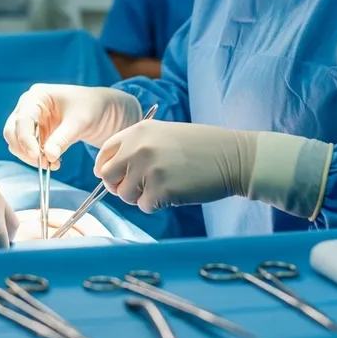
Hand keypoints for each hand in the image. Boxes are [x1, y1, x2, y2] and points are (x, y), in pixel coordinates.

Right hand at [3, 83, 141, 168]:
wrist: (105, 111)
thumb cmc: (93, 107)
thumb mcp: (80, 122)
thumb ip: (63, 138)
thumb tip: (48, 156)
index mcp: (37, 96)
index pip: (22, 119)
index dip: (25, 140)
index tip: (37, 157)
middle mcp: (29, 106)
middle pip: (12, 131)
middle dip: (25, 149)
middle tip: (43, 163)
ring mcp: (33, 120)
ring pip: (18, 142)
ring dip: (31, 156)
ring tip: (53, 164)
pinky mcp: (39, 133)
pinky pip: (30, 148)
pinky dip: (38, 158)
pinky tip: (55, 162)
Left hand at [95, 121, 332, 219]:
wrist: (232, 156)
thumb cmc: (199, 147)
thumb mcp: (163, 135)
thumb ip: (137, 147)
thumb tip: (111, 172)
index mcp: (138, 130)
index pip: (104, 152)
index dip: (106, 168)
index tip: (115, 177)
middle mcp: (138, 147)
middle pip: (108, 176)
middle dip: (119, 186)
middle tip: (137, 190)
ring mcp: (149, 169)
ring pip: (125, 195)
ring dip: (140, 198)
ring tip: (162, 189)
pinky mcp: (161, 190)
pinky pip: (145, 207)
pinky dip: (157, 206)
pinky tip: (174, 194)